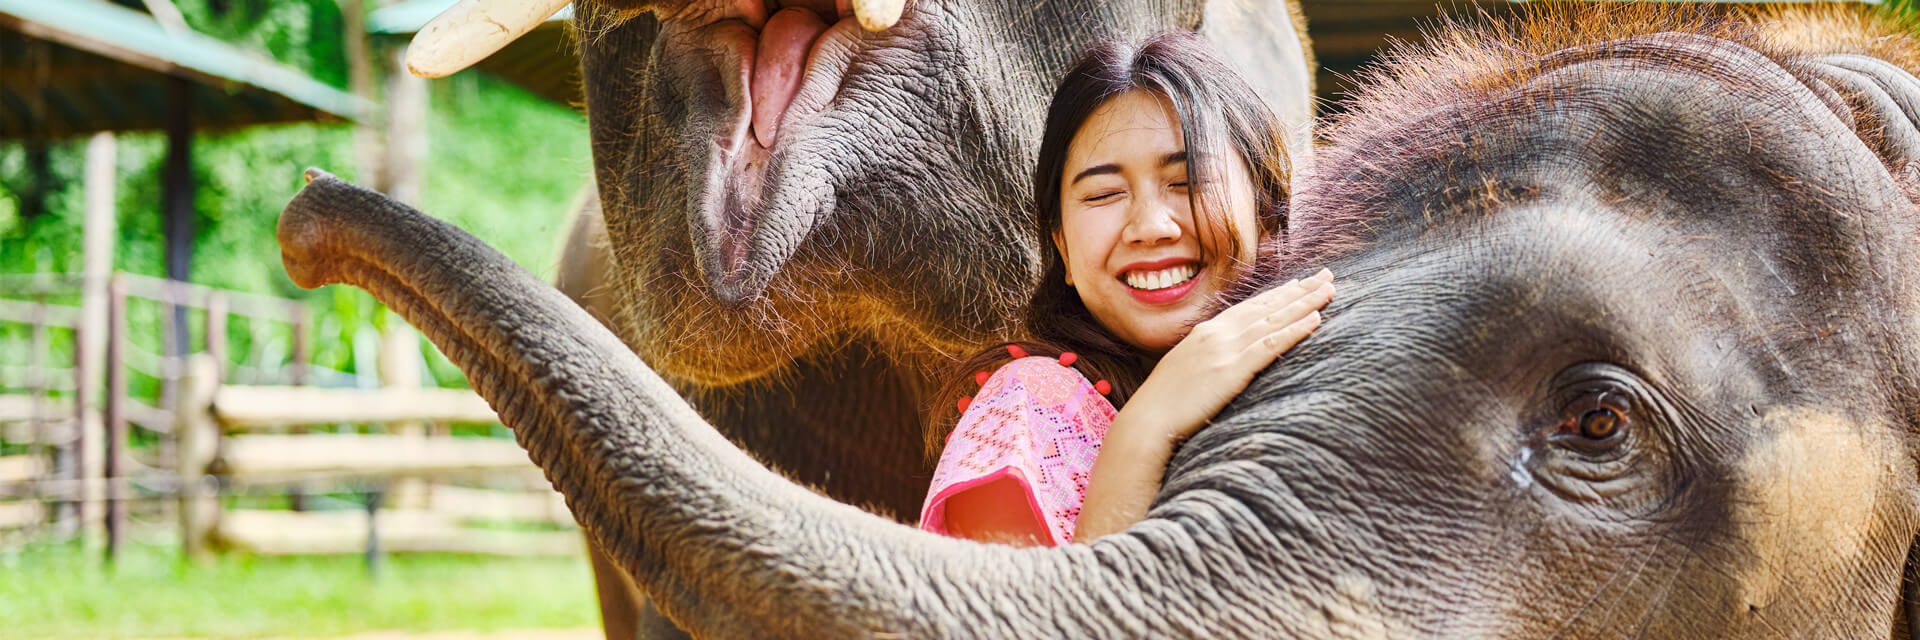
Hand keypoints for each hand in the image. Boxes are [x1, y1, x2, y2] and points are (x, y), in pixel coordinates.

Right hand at [1075, 268, 1332, 541]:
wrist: (1147, 421)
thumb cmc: (1162, 406)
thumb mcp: (1183, 372)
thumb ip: (1204, 360)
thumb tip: (1219, 364)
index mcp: (1205, 334)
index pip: (1248, 308)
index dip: (1277, 295)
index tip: (1299, 284)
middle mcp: (1216, 334)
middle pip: (1266, 306)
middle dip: (1299, 290)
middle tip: (1326, 275)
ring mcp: (1224, 350)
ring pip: (1273, 319)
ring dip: (1304, 303)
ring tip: (1330, 288)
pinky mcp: (1232, 370)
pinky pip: (1270, 345)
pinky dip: (1294, 330)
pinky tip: (1315, 320)